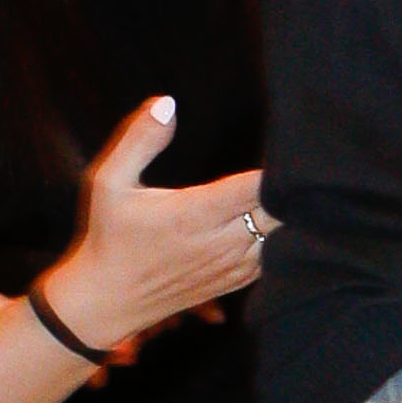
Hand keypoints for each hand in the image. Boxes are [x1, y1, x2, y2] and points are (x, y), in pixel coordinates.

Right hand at [44, 102, 273, 353]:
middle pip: (280, 210)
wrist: (110, 300)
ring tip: (287, 184)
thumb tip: (167, 102)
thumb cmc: (109, 236)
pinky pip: (275, 252)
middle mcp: (222, 243)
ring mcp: (235, 265)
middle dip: (289, 186)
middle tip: (293, 162)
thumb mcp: (108, 181)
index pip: (260, 187)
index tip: (287, 145)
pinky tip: (268, 213)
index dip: (279, 166)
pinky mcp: (239, 279)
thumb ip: (139, 139)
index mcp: (195, 214)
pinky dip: (277, 233)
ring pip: (282, 232)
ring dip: (283, 209)